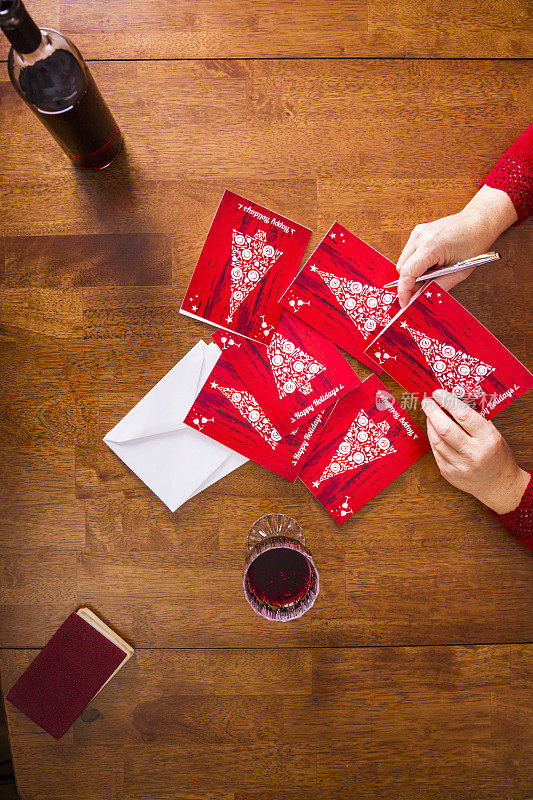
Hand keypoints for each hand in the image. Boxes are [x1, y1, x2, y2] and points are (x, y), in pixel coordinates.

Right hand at [396, 185, 517, 306]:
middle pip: (402, 268)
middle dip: (410, 282)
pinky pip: (409, 254)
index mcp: (431, 246)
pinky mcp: (418, 232)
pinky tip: (431, 263)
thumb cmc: (473, 243)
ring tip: (432, 272)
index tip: (405, 302)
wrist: (477, 222)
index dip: (404, 290)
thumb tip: (421, 298)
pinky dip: (416, 263)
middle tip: (424, 288)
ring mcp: (417, 232)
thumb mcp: (458, 272)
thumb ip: (437, 287)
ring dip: (413, 272)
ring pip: (404, 261)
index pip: (407, 272)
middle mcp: (420, 237)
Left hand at [421, 389, 529, 514]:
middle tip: (427, 401)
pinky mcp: (448, 473)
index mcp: (487, 440)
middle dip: (433, 411)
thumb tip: (453, 401)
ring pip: (436, 440)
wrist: (498, 485)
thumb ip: (475, 420)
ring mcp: (459, 465)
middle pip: (445, 429)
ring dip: (430, 423)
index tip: (439, 393)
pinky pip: (435, 451)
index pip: (464, 416)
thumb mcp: (493, 434)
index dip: (448, 402)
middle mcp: (472, 453)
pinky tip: (433, 429)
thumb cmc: (496, 456)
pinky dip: (432, 438)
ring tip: (429, 413)